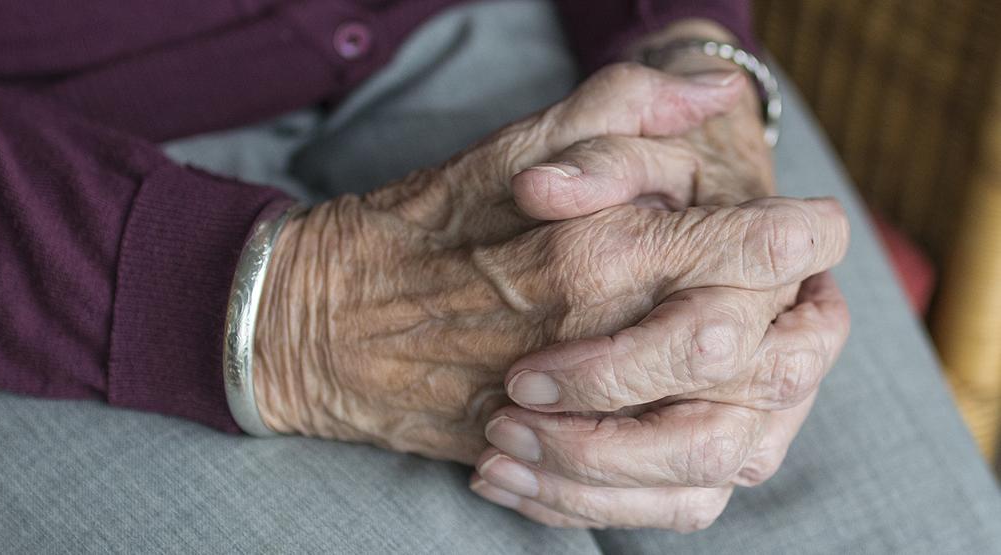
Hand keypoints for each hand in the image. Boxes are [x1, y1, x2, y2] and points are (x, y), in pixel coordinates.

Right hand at [251, 64, 847, 466]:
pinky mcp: (552, 464)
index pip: (764, 248)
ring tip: (735, 369)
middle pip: (767, 354)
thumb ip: (620, 109)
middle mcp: (603, 337)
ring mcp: (579, 414)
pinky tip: (682, 437)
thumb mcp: (511, 147)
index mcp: (604, 250)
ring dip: (755, 404)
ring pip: (730, 442)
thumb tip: (711, 91)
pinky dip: (697, 477)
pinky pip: (667, 503)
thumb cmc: (412, 230)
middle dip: (795, 321)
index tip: (803, 226)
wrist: (316, 326)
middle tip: (771, 295)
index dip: (808, 232)